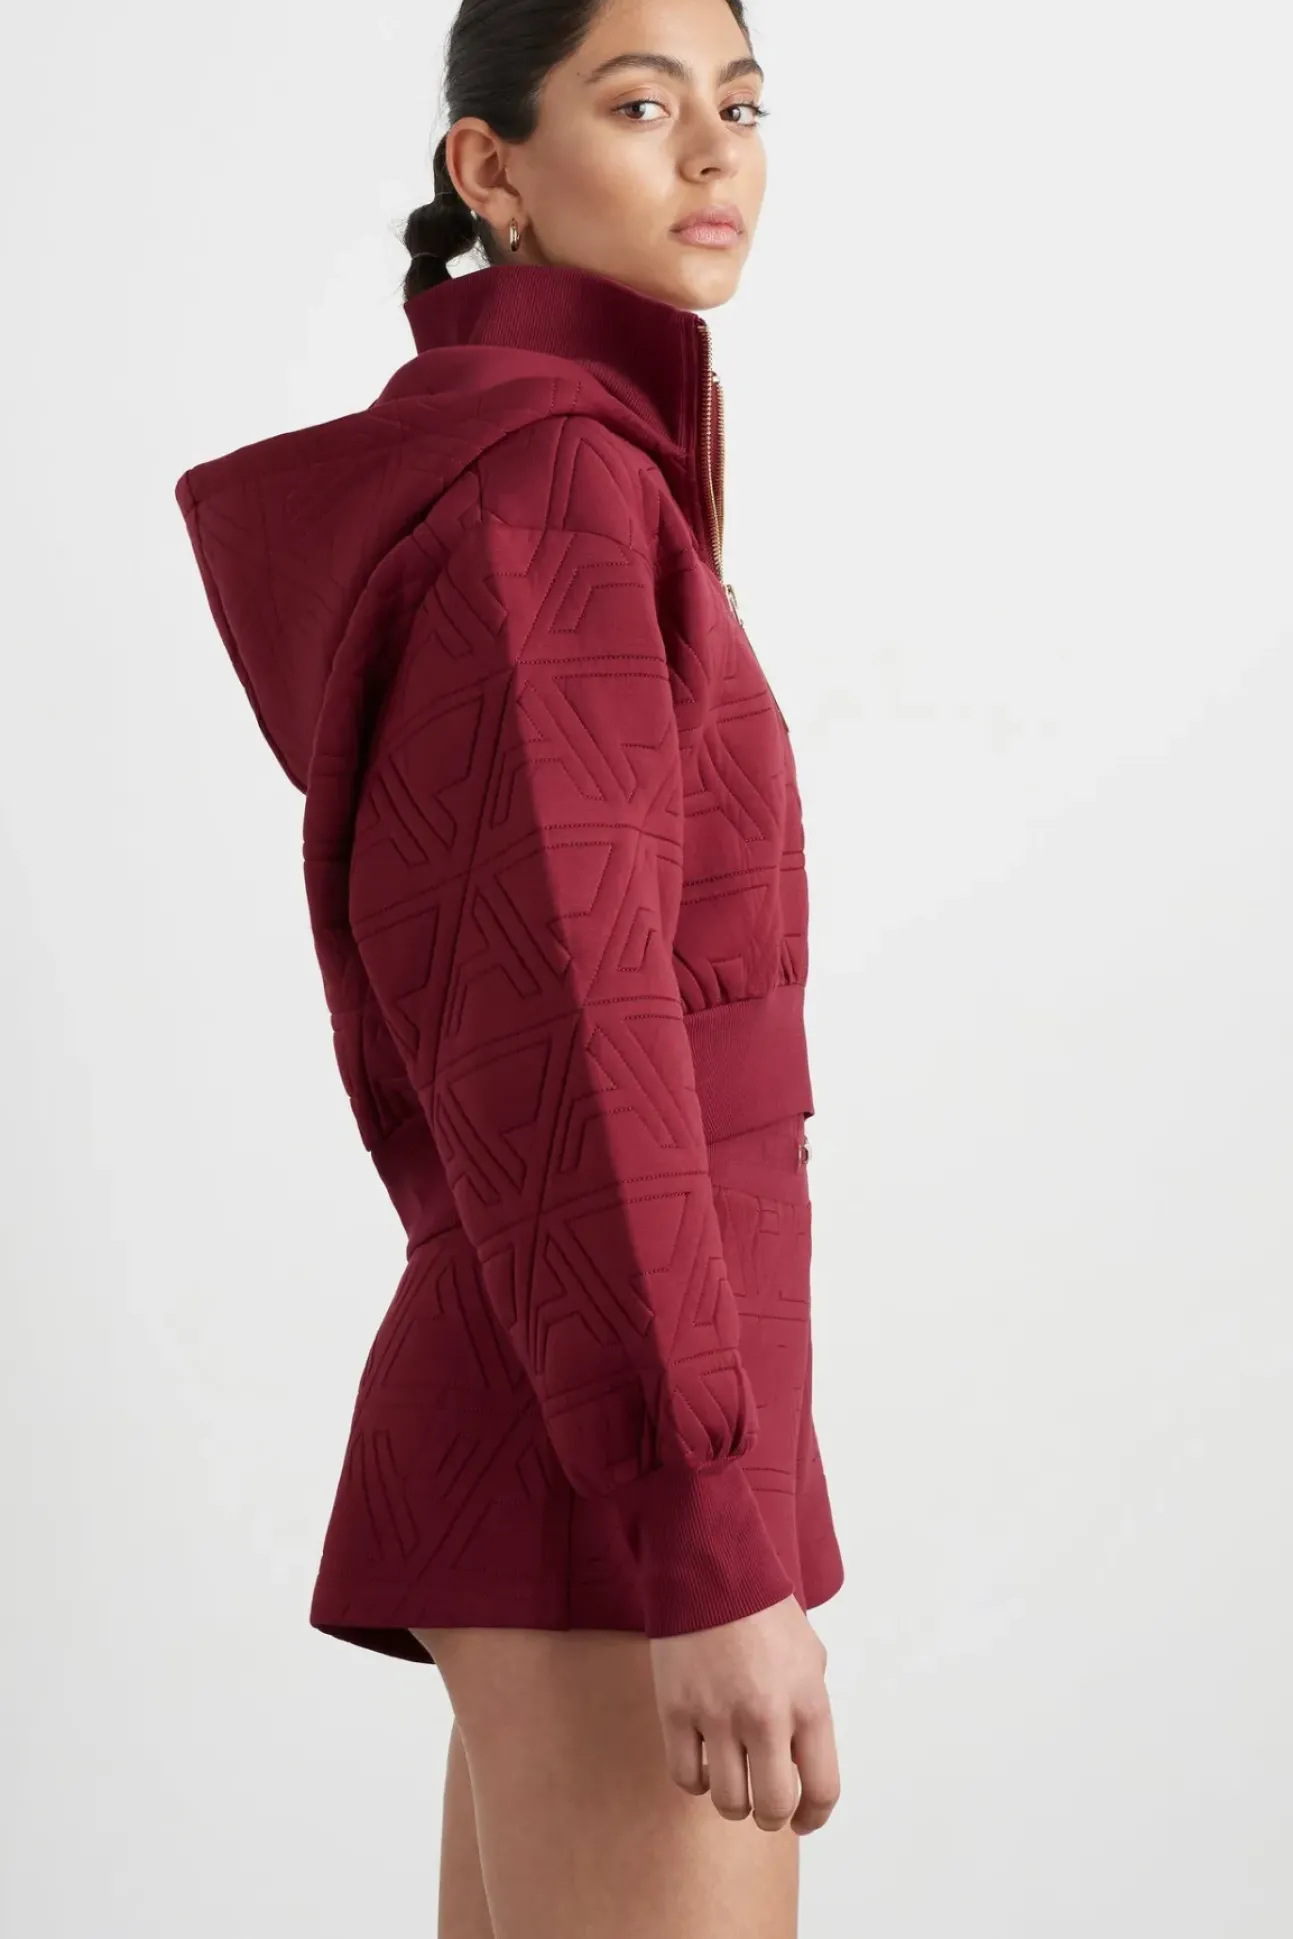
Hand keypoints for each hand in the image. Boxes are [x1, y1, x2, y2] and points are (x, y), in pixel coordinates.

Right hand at [649, 1592, 839, 1834]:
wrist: (712, 1569)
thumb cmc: (764, 1611)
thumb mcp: (810, 1658)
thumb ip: (809, 1712)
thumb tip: (798, 1760)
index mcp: (808, 1703)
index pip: (821, 1789)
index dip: (813, 1817)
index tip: (802, 1819)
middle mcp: (766, 1718)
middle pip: (772, 1808)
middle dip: (770, 1815)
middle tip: (763, 1803)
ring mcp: (717, 1717)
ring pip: (728, 1801)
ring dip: (733, 1799)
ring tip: (732, 1776)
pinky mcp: (675, 1711)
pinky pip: (686, 1777)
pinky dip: (696, 1779)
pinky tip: (703, 1759)